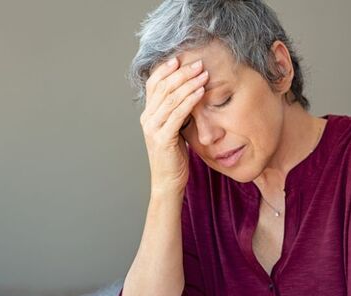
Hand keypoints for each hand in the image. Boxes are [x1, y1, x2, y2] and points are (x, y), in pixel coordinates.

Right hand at [139, 56, 208, 196]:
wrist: (168, 182)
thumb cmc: (175, 157)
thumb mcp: (175, 130)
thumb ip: (177, 114)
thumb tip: (189, 95)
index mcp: (148, 114)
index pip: (153, 85)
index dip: (165, 70)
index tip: (180, 59)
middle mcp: (147, 118)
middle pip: (163, 88)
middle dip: (182, 73)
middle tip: (198, 63)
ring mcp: (153, 128)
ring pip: (170, 99)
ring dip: (188, 84)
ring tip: (203, 74)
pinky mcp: (163, 138)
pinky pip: (177, 114)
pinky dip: (190, 100)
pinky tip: (200, 92)